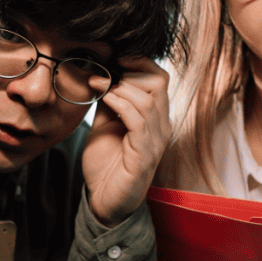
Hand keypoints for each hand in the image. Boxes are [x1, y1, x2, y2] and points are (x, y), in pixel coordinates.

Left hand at [81, 56, 171, 227]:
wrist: (104, 202)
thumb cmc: (106, 166)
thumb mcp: (104, 125)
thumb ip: (108, 102)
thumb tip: (102, 74)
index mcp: (154, 118)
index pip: (159, 78)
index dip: (140, 62)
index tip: (116, 59)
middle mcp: (161, 127)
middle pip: (158, 82)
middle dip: (129, 72)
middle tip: (105, 74)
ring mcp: (155, 141)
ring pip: (149, 98)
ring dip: (121, 87)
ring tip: (100, 86)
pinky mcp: (144, 155)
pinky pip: (139, 120)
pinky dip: (121, 103)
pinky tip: (105, 99)